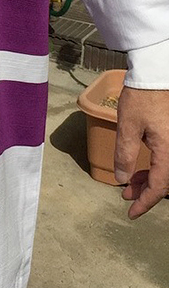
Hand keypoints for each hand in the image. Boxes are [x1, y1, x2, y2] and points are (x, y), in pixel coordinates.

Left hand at [114, 86, 168, 218]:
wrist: (155, 74)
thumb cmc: (142, 97)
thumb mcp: (128, 127)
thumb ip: (125, 155)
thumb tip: (122, 179)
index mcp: (168, 151)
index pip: (160, 186)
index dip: (145, 202)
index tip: (131, 213)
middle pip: (165, 181)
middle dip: (145, 192)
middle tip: (126, 196)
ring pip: (165, 170)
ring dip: (148, 180)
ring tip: (129, 184)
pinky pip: (165, 159)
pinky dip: (153, 167)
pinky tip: (139, 168)